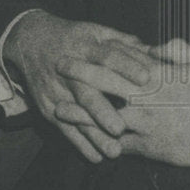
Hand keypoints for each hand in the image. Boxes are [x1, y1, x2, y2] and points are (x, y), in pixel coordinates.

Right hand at [3, 11, 155, 162]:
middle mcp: (70, 70)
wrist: (32, 41)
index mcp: (87, 47)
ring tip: (113, 151)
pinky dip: (80, 144)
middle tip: (122, 128)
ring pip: (76, 116)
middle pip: (87, 92)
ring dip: (93, 134)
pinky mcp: (49, 107)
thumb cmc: (77, 38)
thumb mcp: (99, 32)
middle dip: (103, 111)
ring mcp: (58, 91)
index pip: (108, 55)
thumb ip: (127, 43)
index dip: (126, 66)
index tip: (146, 78)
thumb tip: (156, 51)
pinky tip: (96, 157)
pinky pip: (64, 129)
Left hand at [55, 38, 189, 165]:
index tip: (81, 46)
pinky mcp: (146, 147)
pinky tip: (87, 143)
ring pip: (103, 117)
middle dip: (79, 73)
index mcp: (157, 75)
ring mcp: (142, 123)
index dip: (98, 53)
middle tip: (60, 67)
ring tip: (59, 110)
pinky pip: (117, 145)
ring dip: (79, 113)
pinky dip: (102, 144)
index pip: (121, 60)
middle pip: (103, 83)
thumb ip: (177, 49)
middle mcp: (144, 97)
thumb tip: (155, 46)